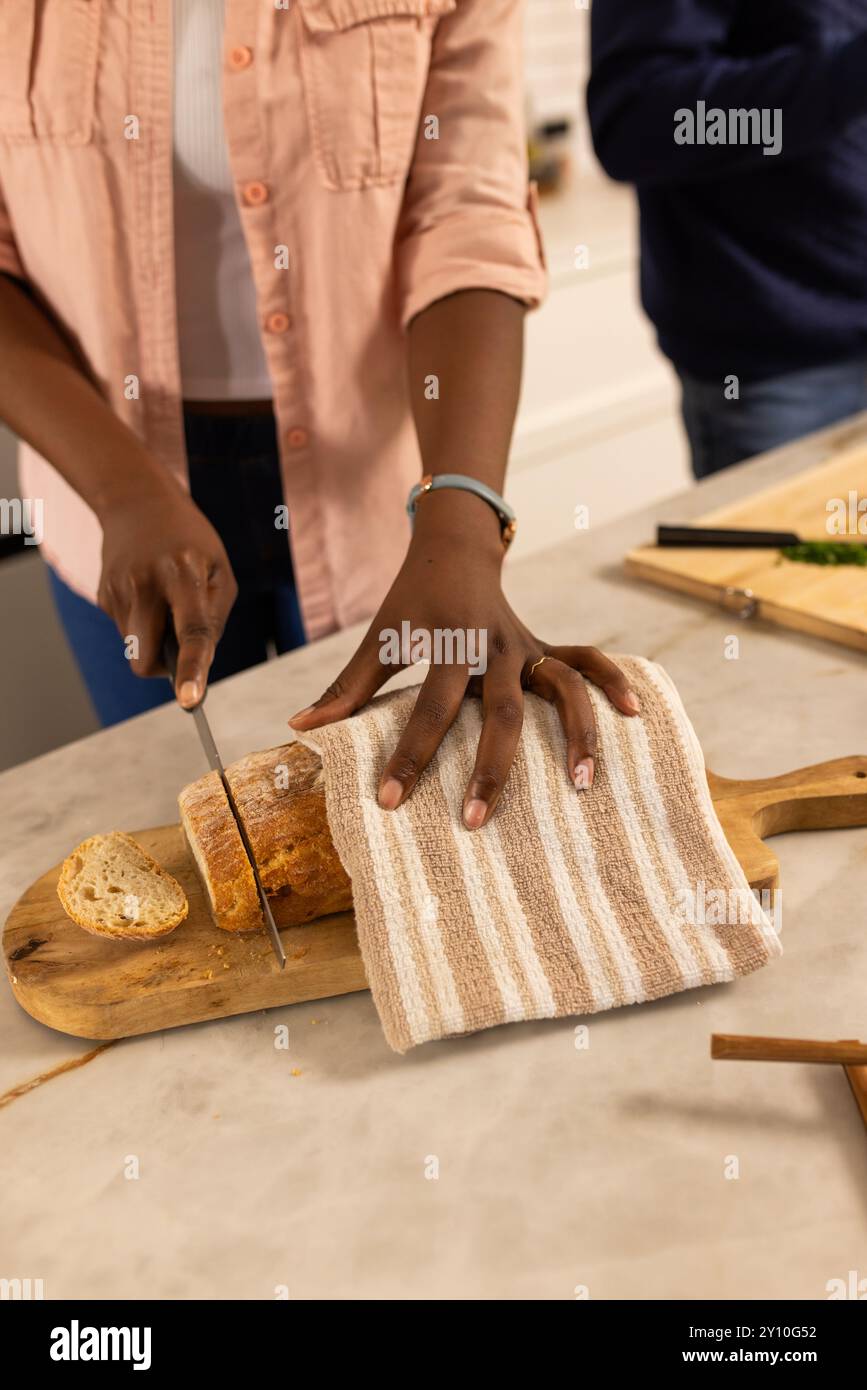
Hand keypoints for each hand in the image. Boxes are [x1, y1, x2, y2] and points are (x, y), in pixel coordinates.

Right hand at [97, 473, 236, 707]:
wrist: (137, 502)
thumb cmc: (191, 542)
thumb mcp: (219, 571)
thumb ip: (212, 621)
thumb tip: (194, 667)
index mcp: (184, 574)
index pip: (191, 631)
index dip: (192, 669)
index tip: (189, 700)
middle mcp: (145, 582)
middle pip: (145, 657)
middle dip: (161, 667)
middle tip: (178, 643)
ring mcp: (118, 589)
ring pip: (136, 649)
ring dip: (154, 639)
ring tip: (164, 599)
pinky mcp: (103, 595)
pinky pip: (127, 633)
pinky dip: (142, 625)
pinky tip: (147, 592)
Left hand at [289, 490, 639, 827]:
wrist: (454, 546)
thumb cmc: (411, 600)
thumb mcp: (378, 637)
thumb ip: (346, 687)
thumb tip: (299, 729)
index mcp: (448, 644)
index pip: (428, 709)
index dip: (408, 756)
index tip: (389, 801)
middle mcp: (494, 646)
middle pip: (502, 712)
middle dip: (492, 768)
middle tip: (476, 820)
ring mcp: (527, 646)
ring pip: (561, 689)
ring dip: (576, 735)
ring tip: (581, 785)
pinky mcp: (544, 647)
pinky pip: (586, 661)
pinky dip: (612, 681)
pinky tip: (635, 713)